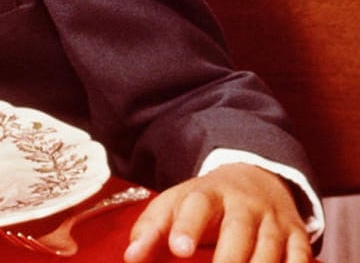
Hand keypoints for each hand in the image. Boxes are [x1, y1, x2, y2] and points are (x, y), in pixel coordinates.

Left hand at [124, 163, 310, 262]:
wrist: (256, 177)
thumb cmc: (206, 200)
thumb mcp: (176, 203)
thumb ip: (152, 228)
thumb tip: (131, 257)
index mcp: (208, 193)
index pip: (198, 206)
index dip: (188, 226)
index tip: (179, 249)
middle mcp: (245, 205)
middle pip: (239, 231)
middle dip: (228, 258)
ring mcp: (274, 220)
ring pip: (270, 249)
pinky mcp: (297, 236)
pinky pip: (300, 257)